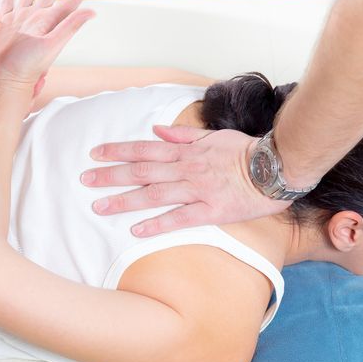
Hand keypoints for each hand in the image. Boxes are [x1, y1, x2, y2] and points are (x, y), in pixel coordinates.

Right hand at [0, 0, 95, 91]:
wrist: (3, 80)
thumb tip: (93, 11)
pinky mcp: (2, 24)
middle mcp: (34, 22)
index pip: (69, 4)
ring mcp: (18, 22)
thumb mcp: (51, 45)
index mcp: (48, 25)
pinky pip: (8, 4)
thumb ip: (70, 26)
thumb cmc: (27, 67)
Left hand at [83, 125, 292, 237]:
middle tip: (85, 181)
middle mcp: (187, 168)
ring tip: (100, 207)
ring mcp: (198, 190)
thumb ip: (183, 135)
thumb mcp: (214, 136)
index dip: (118, 151)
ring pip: (154, 194)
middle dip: (111, 176)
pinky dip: (157, 223)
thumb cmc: (247, 152)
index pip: (144, 149)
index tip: (95, 153)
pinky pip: (179, 218)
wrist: (277, 167)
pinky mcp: (212, 211)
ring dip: (125, 200)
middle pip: (142, 171)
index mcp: (186, 151)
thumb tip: (156, 132)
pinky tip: (136, 229)